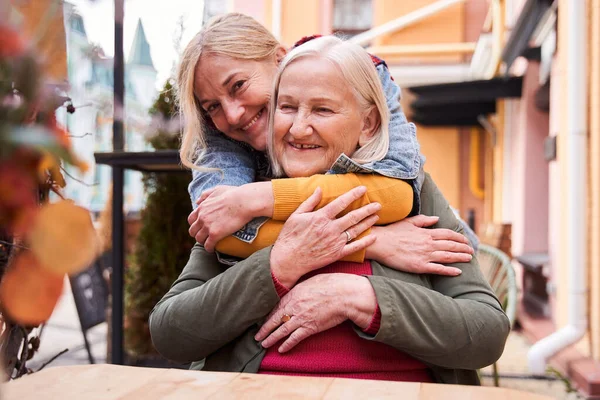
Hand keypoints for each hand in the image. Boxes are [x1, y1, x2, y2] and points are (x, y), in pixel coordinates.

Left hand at [187, 183, 272, 250]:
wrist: (244, 201)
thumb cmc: (234, 194)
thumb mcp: (218, 190)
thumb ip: (206, 194)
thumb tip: (198, 201)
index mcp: (202, 207)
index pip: (191, 219)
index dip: (195, 225)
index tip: (201, 227)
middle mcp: (202, 217)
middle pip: (192, 231)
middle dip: (197, 234)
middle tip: (205, 236)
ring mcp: (207, 226)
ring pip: (199, 239)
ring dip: (203, 242)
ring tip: (209, 243)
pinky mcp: (215, 234)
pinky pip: (208, 245)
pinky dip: (209, 248)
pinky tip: (213, 249)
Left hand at [255, 273, 375, 352]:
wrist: (344, 294)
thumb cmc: (331, 284)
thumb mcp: (311, 281)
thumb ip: (300, 288)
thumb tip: (296, 292)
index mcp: (294, 294)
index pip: (276, 307)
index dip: (268, 316)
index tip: (263, 321)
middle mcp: (294, 306)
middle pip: (275, 319)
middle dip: (264, 329)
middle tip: (257, 336)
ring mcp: (301, 318)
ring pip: (281, 330)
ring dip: (271, 338)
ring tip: (264, 344)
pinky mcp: (310, 327)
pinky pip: (295, 338)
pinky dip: (287, 345)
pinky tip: (281, 349)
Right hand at [269, 186, 379, 287]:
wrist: (288, 260)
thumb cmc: (289, 237)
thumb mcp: (296, 215)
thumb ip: (310, 202)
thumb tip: (320, 188)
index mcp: (320, 217)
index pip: (341, 202)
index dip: (353, 195)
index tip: (363, 189)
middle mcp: (330, 229)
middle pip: (353, 216)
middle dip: (367, 209)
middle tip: (377, 204)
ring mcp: (335, 242)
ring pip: (356, 230)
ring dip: (368, 222)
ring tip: (376, 216)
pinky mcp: (336, 254)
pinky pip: (354, 247)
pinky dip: (365, 242)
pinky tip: (373, 237)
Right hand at [366, 215, 473, 275]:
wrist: (380, 243)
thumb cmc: (392, 232)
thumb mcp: (409, 222)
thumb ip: (424, 220)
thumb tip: (437, 218)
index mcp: (426, 233)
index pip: (448, 234)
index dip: (459, 238)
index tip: (466, 240)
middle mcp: (428, 244)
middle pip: (451, 246)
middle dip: (463, 248)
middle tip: (471, 251)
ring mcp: (425, 255)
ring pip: (448, 256)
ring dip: (460, 257)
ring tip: (469, 259)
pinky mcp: (420, 266)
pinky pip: (438, 269)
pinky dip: (450, 270)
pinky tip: (458, 272)